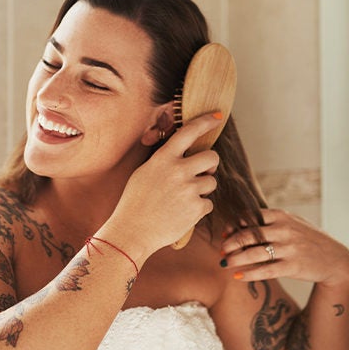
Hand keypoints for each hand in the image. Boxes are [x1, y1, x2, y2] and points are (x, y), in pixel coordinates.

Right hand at [107, 113, 222, 257]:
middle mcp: (178, 171)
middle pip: (212, 157)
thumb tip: (185, 154)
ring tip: (184, 199)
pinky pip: (208, 203)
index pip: (189, 132)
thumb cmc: (134, 203)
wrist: (132, 232)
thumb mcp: (144, 173)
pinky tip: (182, 214)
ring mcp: (189, 190)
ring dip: (202, 189)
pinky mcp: (196, 208)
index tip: (216, 117)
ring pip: (211, 182)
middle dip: (211, 164)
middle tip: (204, 171)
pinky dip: (199, 209)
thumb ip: (164, 161)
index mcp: (163, 159)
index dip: (205, 122)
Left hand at [220, 209, 348, 287]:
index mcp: (281, 216)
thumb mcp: (292, 223)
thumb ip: (269, 222)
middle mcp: (284, 230)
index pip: (249, 218)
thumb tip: (238, 225)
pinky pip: (264, 270)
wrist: (334, 258)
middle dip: (230, 244)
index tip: (224, 235)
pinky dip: (248, 274)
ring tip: (225, 263)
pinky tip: (238, 276)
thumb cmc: (307, 239)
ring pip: (253, 254)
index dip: (233, 226)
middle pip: (247, 235)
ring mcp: (289, 248)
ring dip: (234, 259)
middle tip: (222, 251)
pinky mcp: (292, 266)